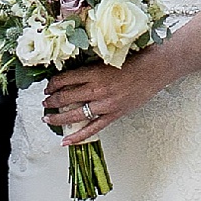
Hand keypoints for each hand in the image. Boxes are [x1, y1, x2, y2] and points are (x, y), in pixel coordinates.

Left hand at [42, 47, 177, 144]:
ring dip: (58, 118)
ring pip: (74, 115)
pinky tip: (66, 141)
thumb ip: (90, 68)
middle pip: (66, 97)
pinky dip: (78, 137)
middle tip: (44, 103)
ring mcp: (105, 105)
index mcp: (94, 73)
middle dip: (51, 101)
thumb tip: (71, 75)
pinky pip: (92, 128)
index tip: (47, 87)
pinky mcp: (114, 115)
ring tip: (48, 118)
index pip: (64, 80)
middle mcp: (97, 90)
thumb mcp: (107, 59)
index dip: (52, 84)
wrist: (155, 69)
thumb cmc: (134, 60)